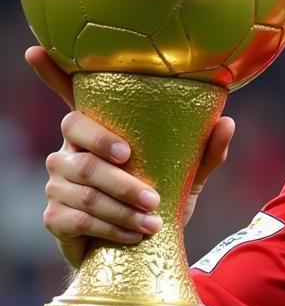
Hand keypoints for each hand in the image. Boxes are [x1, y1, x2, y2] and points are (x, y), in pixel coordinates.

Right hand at [26, 47, 235, 267]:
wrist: (141, 253)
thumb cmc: (160, 203)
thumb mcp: (187, 177)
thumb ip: (205, 152)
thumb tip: (226, 122)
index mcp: (97, 132)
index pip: (70, 97)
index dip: (50, 73)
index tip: (36, 52)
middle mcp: (69, 151)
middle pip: (81, 146)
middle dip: (119, 174)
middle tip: (152, 194)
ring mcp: (57, 184)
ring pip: (84, 187)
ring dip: (122, 206)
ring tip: (153, 220)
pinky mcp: (54, 218)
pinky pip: (78, 218)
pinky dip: (112, 226)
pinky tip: (134, 233)